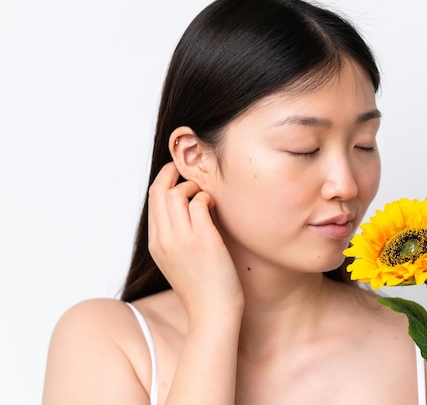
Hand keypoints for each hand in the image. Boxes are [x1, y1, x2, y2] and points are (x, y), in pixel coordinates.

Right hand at [147, 162, 243, 317]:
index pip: (153, 199)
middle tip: (191, 172)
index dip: (164, 180)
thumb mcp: (177, 261)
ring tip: (205, 195)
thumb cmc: (202, 287)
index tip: (176, 173)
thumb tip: (185, 211)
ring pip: (178, 193)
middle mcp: (164, 239)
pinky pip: (199, 203)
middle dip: (175, 174)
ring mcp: (182, 240)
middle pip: (161, 191)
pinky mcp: (203, 240)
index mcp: (156, 244)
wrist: (213, 313)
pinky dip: (206, 198)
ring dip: (193, 186)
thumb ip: (175, 237)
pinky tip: (214, 206)